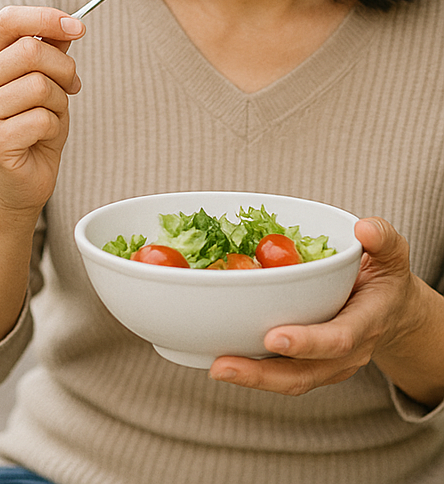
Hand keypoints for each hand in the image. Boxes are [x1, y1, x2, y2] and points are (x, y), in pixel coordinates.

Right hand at [0, 6, 83, 219]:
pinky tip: (42, 138)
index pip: (6, 21)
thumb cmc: (30, 126)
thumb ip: (48, 49)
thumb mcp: (42, 80)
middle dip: (63, 67)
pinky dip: (55, 127)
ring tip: (51, 116)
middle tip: (71, 84)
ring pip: (39, 85)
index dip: (45, 17)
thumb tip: (68, 24)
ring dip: (60, 101)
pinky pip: (42, 118)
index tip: (77, 25)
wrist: (19, 181)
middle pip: (30, 50)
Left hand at [209, 218, 431, 397]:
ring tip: (215, 367)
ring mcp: (326, 364)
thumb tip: (365, 228)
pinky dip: (250, 367)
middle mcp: (345, 353)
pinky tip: (217, 356)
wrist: (391, 311)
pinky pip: (279, 372)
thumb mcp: (391, 255)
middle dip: (262, 372)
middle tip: (222, 365)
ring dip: (250, 377)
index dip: (308, 341)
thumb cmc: (384, 277)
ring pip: (288, 379)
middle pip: (304, 373)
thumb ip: (383, 239)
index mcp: (365, 323)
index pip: (338, 338)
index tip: (274, 337)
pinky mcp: (308, 365)